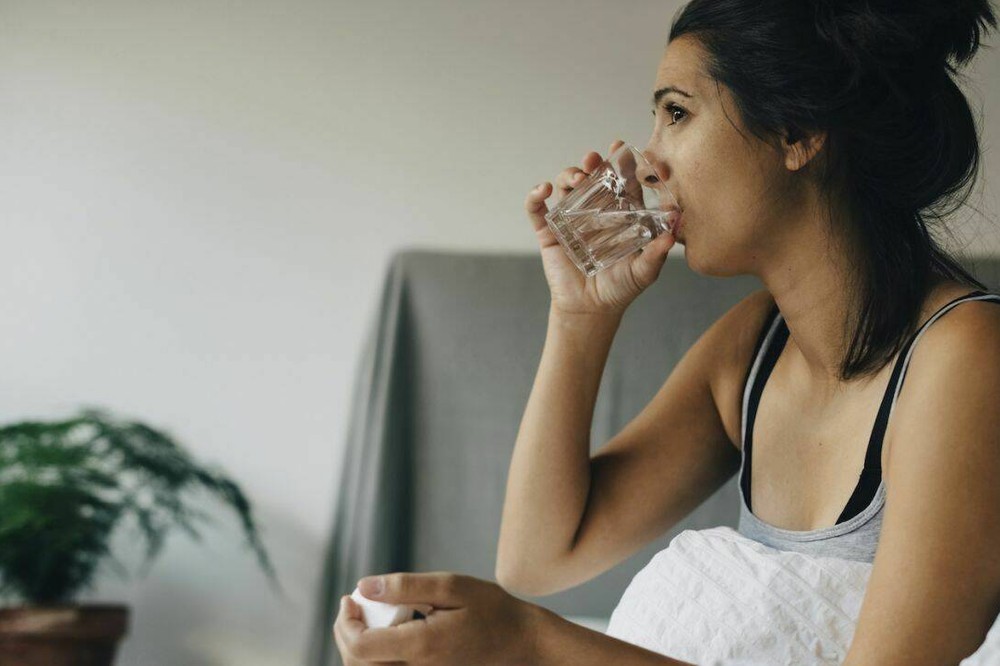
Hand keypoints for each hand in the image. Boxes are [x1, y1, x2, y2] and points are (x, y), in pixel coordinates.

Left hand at [334, 572, 541, 665]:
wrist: (521, 643)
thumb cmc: (491, 611)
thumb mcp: (451, 586)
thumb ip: (405, 587)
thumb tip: (364, 586)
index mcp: (422, 648)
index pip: (360, 647)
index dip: (345, 622)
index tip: (350, 598)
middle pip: (358, 665)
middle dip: (346, 633)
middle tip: (353, 604)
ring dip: (357, 646)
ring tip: (367, 616)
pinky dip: (374, 655)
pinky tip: (383, 632)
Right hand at [525, 138, 676, 316]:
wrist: (591, 310)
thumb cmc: (620, 288)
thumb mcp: (644, 271)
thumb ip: (657, 252)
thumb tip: (673, 232)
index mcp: (619, 215)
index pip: (622, 182)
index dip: (622, 164)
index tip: (622, 149)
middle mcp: (594, 212)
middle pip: (592, 178)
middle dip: (592, 163)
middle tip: (594, 160)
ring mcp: (570, 220)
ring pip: (566, 187)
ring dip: (568, 174)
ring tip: (576, 177)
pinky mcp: (549, 233)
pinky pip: (537, 209)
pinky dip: (536, 196)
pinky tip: (543, 189)